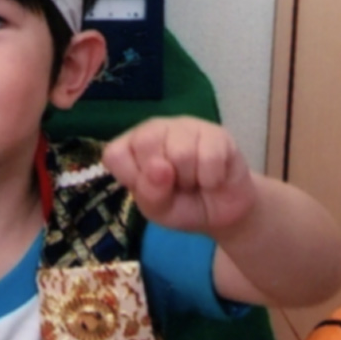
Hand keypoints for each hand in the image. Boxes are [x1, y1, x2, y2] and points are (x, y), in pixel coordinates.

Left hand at [102, 116, 256, 238]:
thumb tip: (158, 167)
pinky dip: (212, 178)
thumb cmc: (183, 206)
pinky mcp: (216, 132)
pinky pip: (210, 156)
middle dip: (164, 177)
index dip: (133, 178)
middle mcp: (154, 129)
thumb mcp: (158, 210)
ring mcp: (186, 126)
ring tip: (195, 180)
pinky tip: (213, 177)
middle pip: (146, 142)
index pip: (115, 154)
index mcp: (130, 146)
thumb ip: (150, 193)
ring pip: (181, 151)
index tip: (150, 189)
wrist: (225, 213)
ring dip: (191, 178)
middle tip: (175, 184)